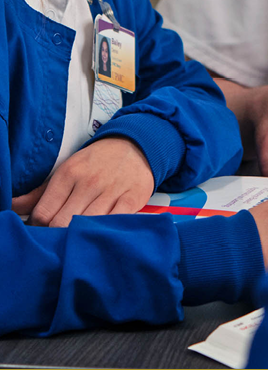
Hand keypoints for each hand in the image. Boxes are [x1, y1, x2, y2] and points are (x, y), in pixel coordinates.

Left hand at [11, 137, 154, 226]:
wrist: (136, 144)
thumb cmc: (97, 162)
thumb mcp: (67, 170)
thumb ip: (40, 192)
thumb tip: (13, 207)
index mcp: (69, 173)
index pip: (43, 213)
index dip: (39, 228)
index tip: (44, 232)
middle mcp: (89, 182)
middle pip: (61, 224)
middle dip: (57, 236)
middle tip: (60, 240)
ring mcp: (111, 190)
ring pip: (86, 227)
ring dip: (79, 238)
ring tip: (78, 241)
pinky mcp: (132, 199)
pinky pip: (113, 224)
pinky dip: (105, 233)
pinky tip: (100, 235)